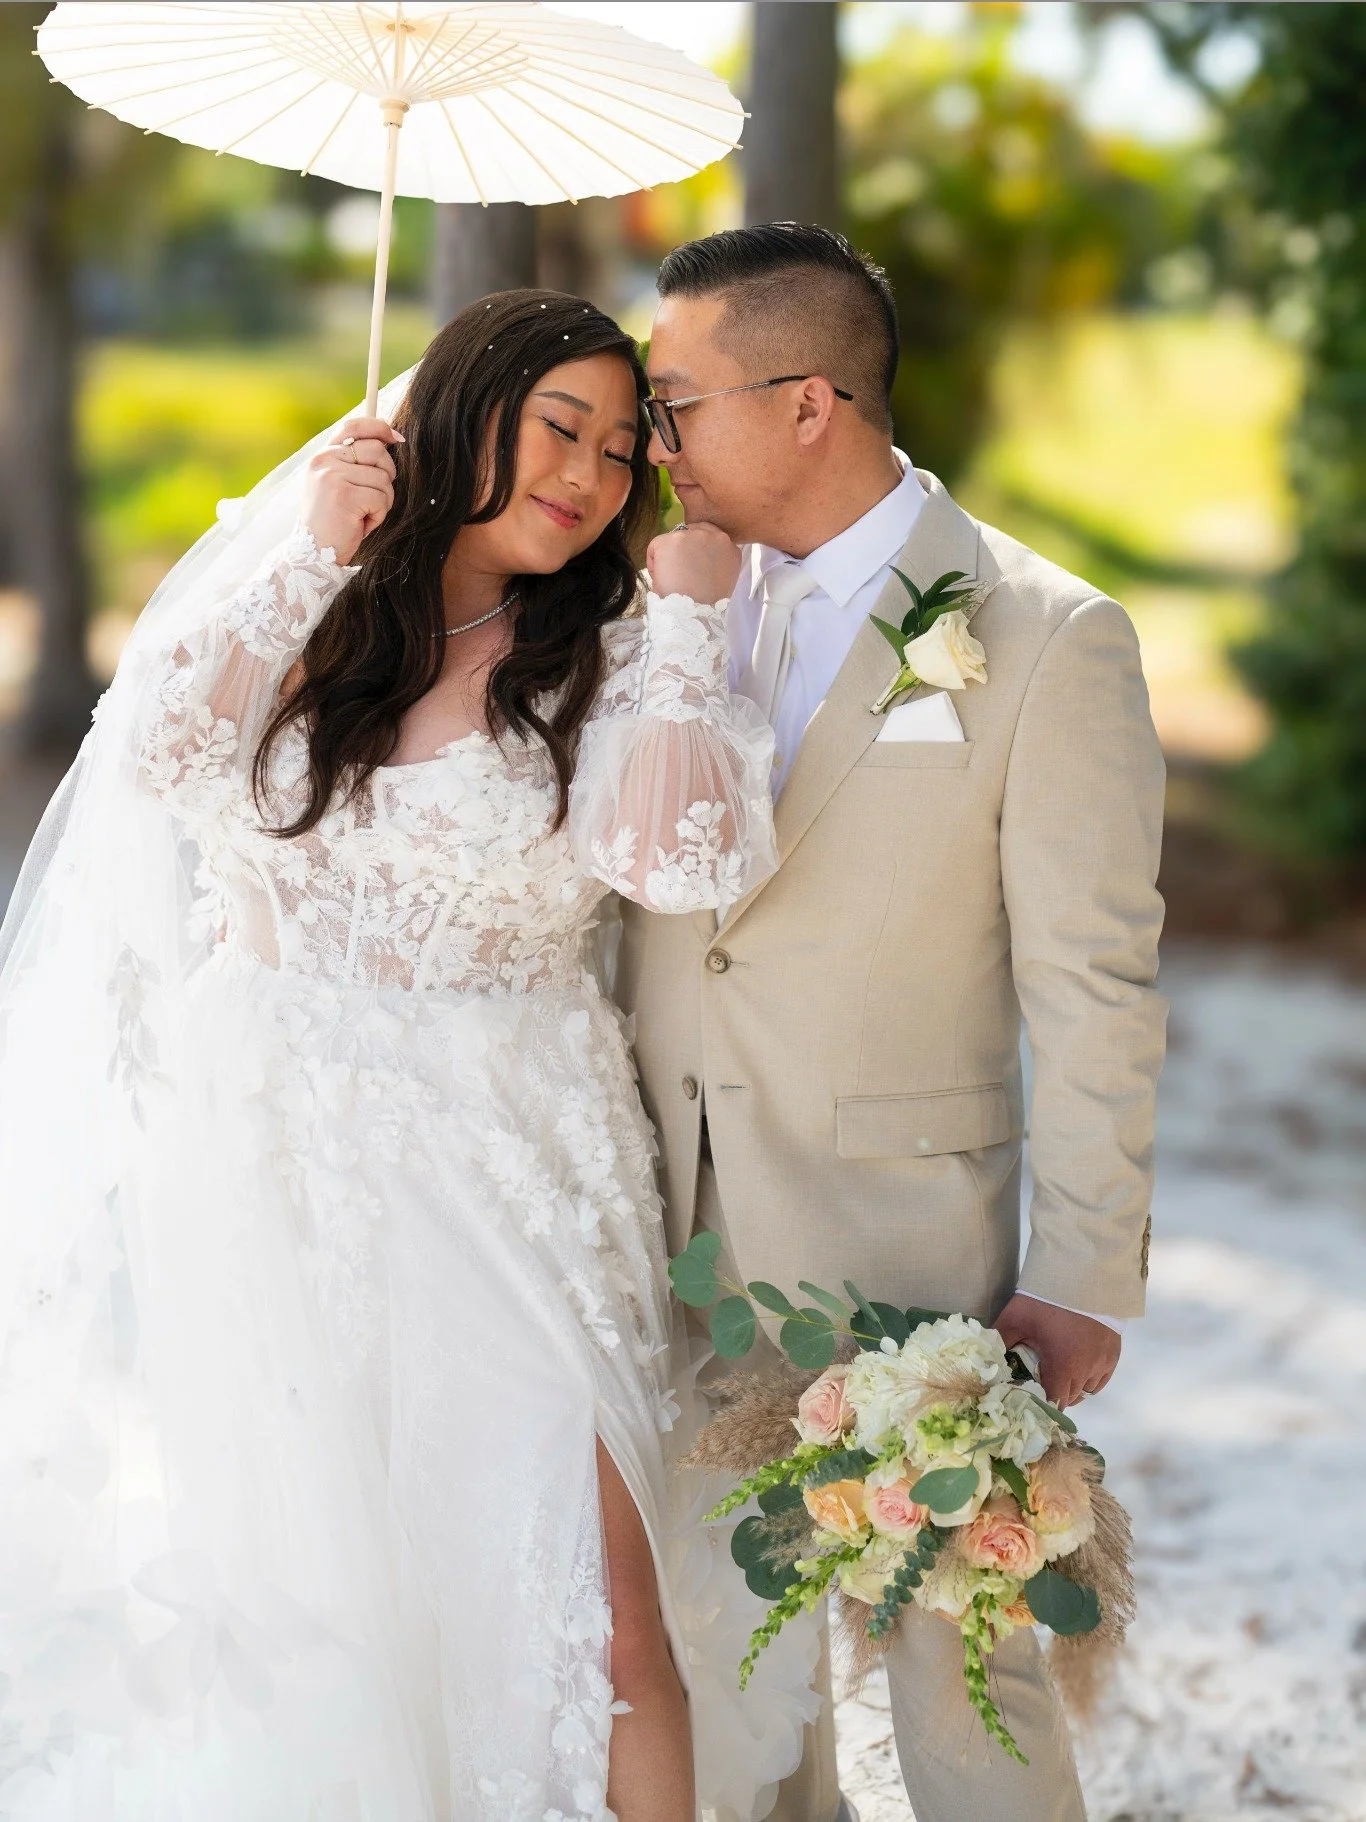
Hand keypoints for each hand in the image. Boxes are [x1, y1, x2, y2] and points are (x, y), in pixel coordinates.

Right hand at [301, 416, 402, 564]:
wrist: (313, 553)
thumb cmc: (333, 520)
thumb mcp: (337, 483)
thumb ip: (354, 461)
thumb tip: (390, 438)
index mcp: (323, 455)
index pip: (354, 425)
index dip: (380, 428)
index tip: (397, 438)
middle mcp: (324, 460)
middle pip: (377, 451)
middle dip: (387, 474)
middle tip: (374, 497)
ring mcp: (333, 477)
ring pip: (383, 478)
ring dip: (382, 501)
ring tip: (362, 514)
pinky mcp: (344, 496)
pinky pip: (381, 499)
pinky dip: (378, 516)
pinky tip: (360, 524)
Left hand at [646, 521, 741, 604]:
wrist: (692, 614)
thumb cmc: (705, 605)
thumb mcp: (721, 579)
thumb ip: (716, 561)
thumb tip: (699, 557)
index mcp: (730, 548)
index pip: (710, 537)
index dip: (697, 552)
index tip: (692, 568)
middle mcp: (716, 537)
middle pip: (692, 534)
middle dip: (684, 551)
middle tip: (681, 576)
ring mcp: (694, 535)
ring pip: (674, 540)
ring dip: (670, 557)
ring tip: (673, 579)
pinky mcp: (672, 539)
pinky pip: (656, 546)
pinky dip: (653, 562)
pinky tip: (662, 578)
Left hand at [994, 1293, 1119, 1408]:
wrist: (1082, 1274)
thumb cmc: (1047, 1299)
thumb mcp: (1016, 1318)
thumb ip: (999, 1341)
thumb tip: (984, 1360)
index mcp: (1064, 1366)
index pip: (1055, 1402)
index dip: (1042, 1403)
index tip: (1030, 1397)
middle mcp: (1088, 1370)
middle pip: (1071, 1397)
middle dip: (1054, 1394)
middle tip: (1039, 1381)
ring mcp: (1104, 1362)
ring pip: (1087, 1389)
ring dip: (1073, 1386)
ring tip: (1058, 1371)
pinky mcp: (1114, 1353)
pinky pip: (1101, 1378)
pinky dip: (1089, 1378)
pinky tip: (1077, 1365)